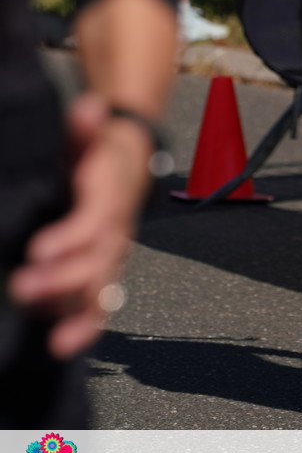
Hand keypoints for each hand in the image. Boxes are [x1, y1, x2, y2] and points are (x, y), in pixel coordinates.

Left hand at [6, 94, 151, 358]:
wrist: (128, 170)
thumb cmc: (100, 158)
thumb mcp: (90, 138)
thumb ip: (85, 127)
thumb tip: (89, 106)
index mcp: (107, 199)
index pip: (91, 222)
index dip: (68, 239)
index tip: (37, 250)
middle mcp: (113, 234)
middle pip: (93, 264)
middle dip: (60, 281)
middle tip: (21, 286)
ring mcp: (108, 258)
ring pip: (98, 291)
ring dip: (74, 313)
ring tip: (51, 337)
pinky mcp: (99, 276)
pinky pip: (97, 306)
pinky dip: (85, 327)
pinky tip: (62, 345)